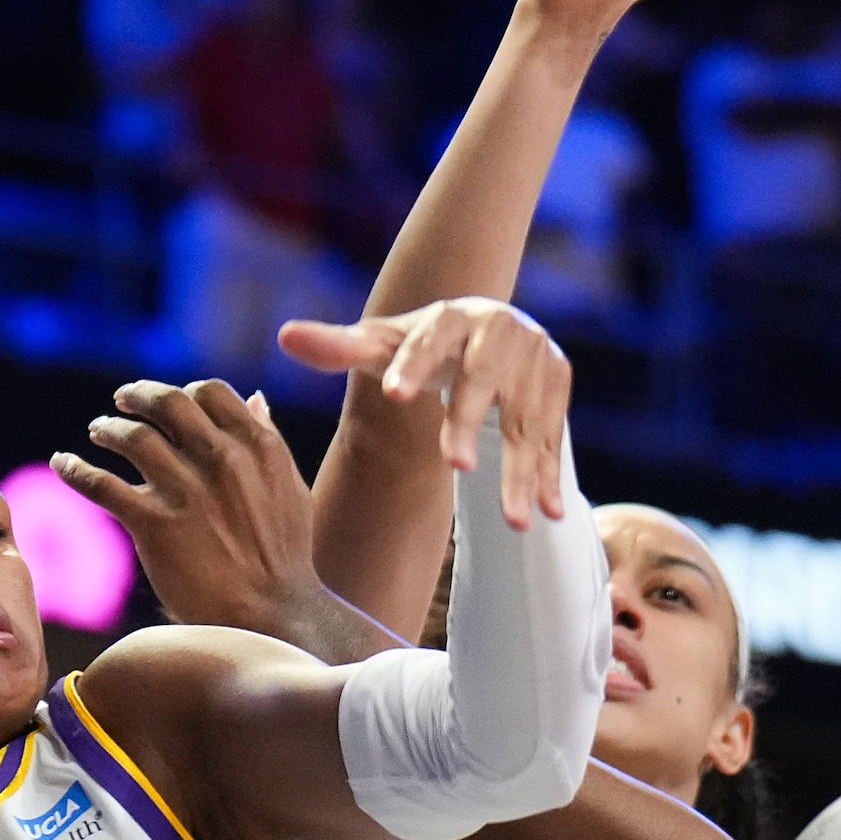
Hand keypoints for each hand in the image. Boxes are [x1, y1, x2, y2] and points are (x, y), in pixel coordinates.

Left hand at [54, 380, 324, 635]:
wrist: (271, 614)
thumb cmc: (284, 556)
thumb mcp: (291, 487)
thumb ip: (269, 440)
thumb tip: (253, 399)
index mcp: (256, 445)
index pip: (208, 392)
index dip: (182, 393)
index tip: (166, 403)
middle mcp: (221, 459)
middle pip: (167, 404)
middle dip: (138, 395)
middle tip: (121, 401)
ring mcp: (185, 490)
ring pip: (132, 437)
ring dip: (108, 428)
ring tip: (97, 431)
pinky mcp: (154, 524)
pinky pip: (101, 484)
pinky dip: (74, 470)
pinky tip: (62, 464)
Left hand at [277, 300, 571, 527]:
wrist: (490, 331)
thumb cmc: (425, 345)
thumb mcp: (384, 345)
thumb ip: (339, 347)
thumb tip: (284, 336)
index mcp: (449, 317)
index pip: (427, 339)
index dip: (411, 366)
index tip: (393, 395)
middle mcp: (496, 331)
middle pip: (480, 380)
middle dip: (468, 423)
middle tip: (455, 466)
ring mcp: (533, 358)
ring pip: (523, 419)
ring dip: (521, 470)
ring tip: (513, 521)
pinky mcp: (556, 384)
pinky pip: (553, 435)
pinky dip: (552, 474)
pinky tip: (549, 512)